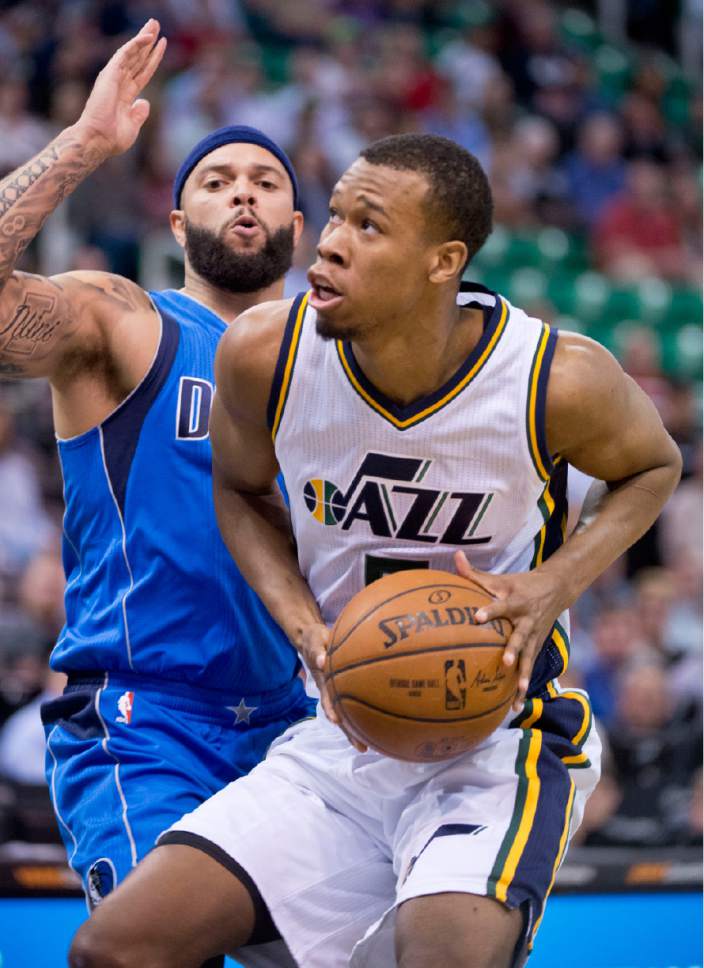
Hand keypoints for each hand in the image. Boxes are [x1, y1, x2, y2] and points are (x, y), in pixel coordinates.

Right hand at [75, 20, 166, 156]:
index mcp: (126, 94)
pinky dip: (136, 44)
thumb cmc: (112, 138)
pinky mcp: (110, 74)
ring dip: (143, 37)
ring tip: (154, 24)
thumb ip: (139, 114)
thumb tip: (144, 102)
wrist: (98, 139)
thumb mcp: (132, 126)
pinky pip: (125, 54)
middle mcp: (120, 82)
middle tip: (156, 25)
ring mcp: (114, 77)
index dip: (152, 59)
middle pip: (138, 57)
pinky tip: (148, 36)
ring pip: (132, 52)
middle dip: (147, 42)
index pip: (143, 72)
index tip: (162, 45)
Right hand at [300, 623, 366, 752]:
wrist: (313, 639)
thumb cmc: (315, 639)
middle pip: (340, 715)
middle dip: (349, 732)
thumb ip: (317, 650)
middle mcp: (331, 690)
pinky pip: (356, 703)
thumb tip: (321, 661)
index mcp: (323, 681)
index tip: (337, 722)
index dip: (332, 711)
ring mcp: (337, 691)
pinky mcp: (346, 688)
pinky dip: (365, 714)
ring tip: (372, 745)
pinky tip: (379, 722)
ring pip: (348, 714)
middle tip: (362, 747)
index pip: (328, 699)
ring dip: (357, 730)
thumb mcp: (314, 640)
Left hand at [454, 551, 566, 710]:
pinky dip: (524, 687)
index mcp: (515, 601)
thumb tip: (455, 555)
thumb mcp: (499, 578)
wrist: (557, 588)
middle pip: (520, 637)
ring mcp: (534, 636)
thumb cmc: (519, 584)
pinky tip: (517, 705)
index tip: (476, 617)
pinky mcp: (537, 647)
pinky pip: (530, 668)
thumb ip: (474, 573)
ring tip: (517, 695)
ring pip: (529, 658)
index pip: (499, 606)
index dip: (489, 610)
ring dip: (524, 677)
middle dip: (513, 650)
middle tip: (505, 662)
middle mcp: (526, 620)